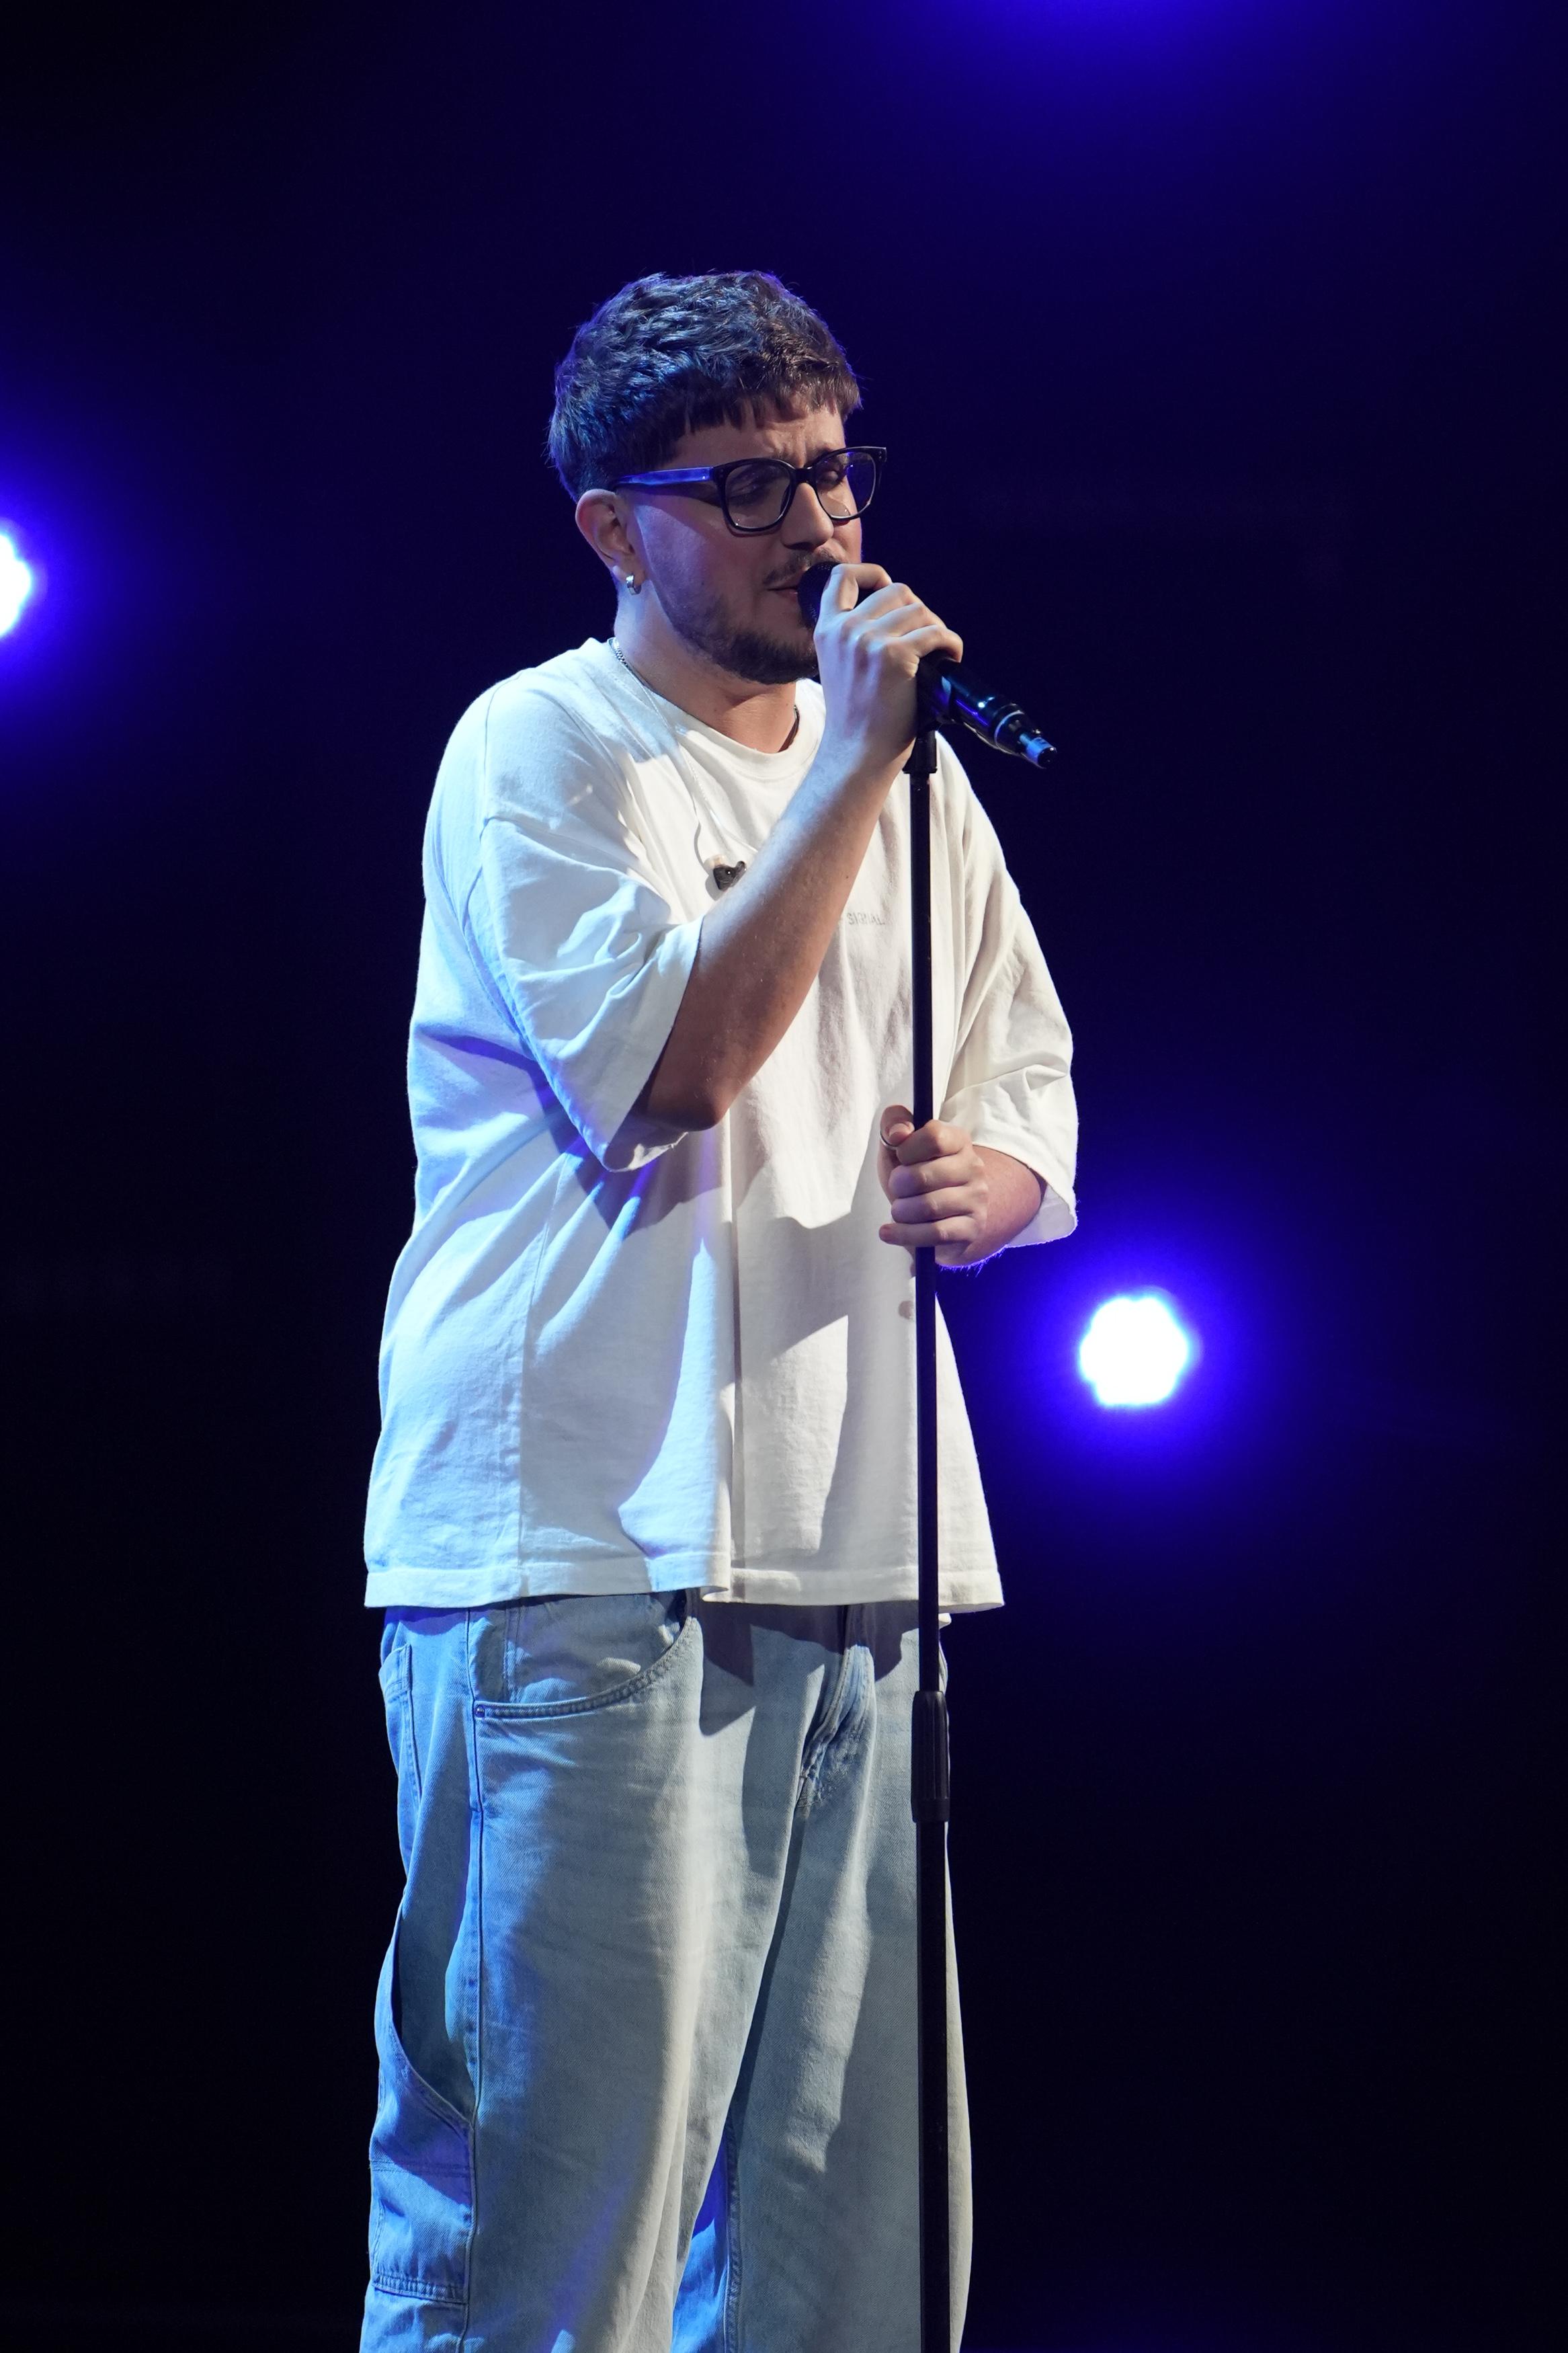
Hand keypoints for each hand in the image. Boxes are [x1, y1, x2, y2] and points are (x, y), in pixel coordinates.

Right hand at [812, 565, 963, 776]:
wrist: (856, 755)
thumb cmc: (855, 720)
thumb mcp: (839, 667)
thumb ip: (854, 638)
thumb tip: (898, 615)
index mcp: (827, 630)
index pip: (842, 576)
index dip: (871, 573)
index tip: (886, 586)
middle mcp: (845, 630)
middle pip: (897, 591)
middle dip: (918, 610)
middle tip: (925, 637)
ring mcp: (869, 641)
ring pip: (920, 610)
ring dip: (936, 628)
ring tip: (939, 652)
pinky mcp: (895, 657)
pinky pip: (936, 634)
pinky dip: (950, 644)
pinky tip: (950, 658)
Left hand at [877, 1105, 991, 1267]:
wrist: (934, 1216)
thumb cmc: (913, 1176)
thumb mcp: (897, 1147)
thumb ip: (893, 1124)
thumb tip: (898, 1134)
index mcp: (958, 1140)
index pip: (934, 1136)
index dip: (907, 1149)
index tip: (900, 1157)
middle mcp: (973, 1167)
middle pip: (924, 1175)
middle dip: (898, 1185)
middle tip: (897, 1189)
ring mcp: (976, 1199)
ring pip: (928, 1206)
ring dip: (901, 1211)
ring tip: (898, 1211)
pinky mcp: (972, 1228)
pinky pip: (934, 1233)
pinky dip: (904, 1235)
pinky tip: (889, 1232)